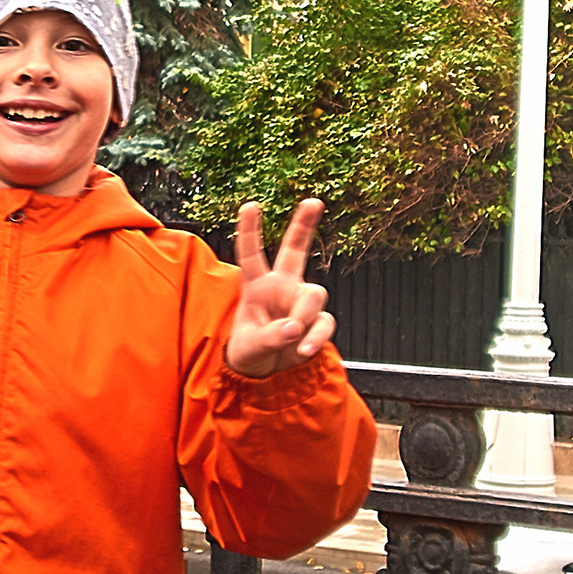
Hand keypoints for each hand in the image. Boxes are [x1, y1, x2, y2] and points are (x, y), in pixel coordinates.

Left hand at [226, 199, 333, 376]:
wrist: (265, 372)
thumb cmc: (249, 352)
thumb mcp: (249, 348)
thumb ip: (268, 337)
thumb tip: (292, 329)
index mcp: (257, 287)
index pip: (251, 255)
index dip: (250, 231)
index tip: (250, 205)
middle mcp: (281, 287)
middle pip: (295, 251)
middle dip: (304, 225)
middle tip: (314, 201)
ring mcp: (301, 302)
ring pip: (314, 295)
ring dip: (304, 317)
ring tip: (291, 338)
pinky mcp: (317, 321)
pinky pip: (324, 323)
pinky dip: (315, 337)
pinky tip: (303, 350)